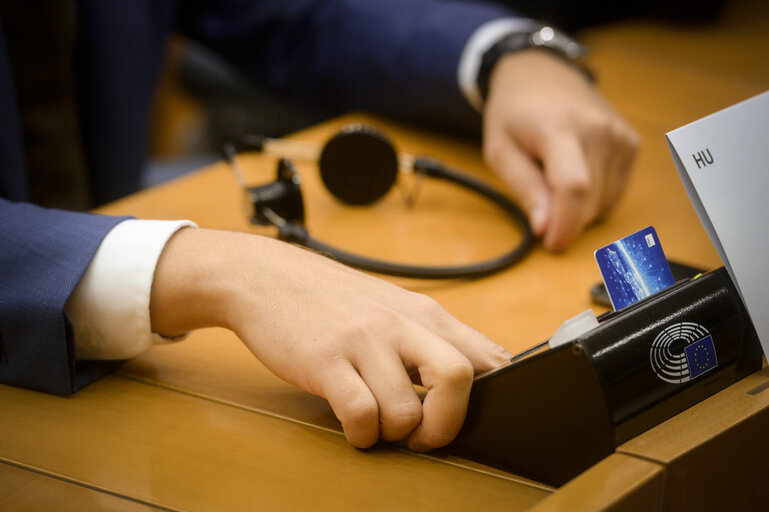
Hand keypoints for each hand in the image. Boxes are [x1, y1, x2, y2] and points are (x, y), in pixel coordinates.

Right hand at [150, 228, 510, 450]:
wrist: (268, 277)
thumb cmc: (335, 300)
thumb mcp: (394, 307)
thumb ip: (435, 338)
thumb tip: (487, 371)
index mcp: (425, 314)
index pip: (487, 356)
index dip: (499, 397)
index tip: (482, 419)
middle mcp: (400, 324)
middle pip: (458, 379)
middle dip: (447, 424)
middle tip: (425, 435)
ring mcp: (363, 341)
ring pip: (404, 411)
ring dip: (394, 435)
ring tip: (377, 425)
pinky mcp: (326, 361)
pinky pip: (360, 415)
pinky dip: (361, 434)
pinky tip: (353, 424)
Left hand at [483, 49, 638, 250]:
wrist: (540, 72)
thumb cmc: (514, 113)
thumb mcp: (500, 151)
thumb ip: (524, 188)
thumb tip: (544, 228)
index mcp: (559, 129)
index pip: (574, 186)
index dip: (566, 224)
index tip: (553, 245)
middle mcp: (598, 130)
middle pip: (590, 202)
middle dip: (565, 218)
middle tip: (540, 198)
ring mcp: (620, 135)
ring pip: (605, 203)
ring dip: (579, 207)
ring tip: (555, 175)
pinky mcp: (631, 143)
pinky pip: (616, 193)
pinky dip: (595, 196)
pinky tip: (577, 172)